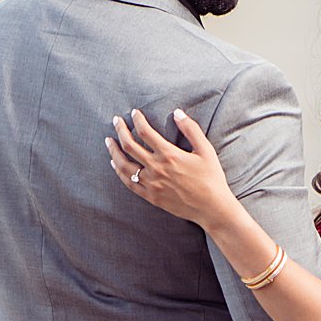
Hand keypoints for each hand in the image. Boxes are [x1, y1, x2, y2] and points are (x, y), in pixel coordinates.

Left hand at [107, 108, 237, 229]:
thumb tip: (177, 112)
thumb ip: (191, 129)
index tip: (134, 113)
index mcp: (169, 155)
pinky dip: (119, 172)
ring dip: (114, 151)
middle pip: (130, 146)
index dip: (137, 120)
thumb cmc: (211, 177)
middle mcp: (156, 168)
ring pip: (124, 165)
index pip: (145, 132)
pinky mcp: (150, 196)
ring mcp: (151, 184)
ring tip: (109, 141)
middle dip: (120, 130)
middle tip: (116, 121)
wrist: (211, 207)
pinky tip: (115, 164)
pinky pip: (129, 183)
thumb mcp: (206, 150)